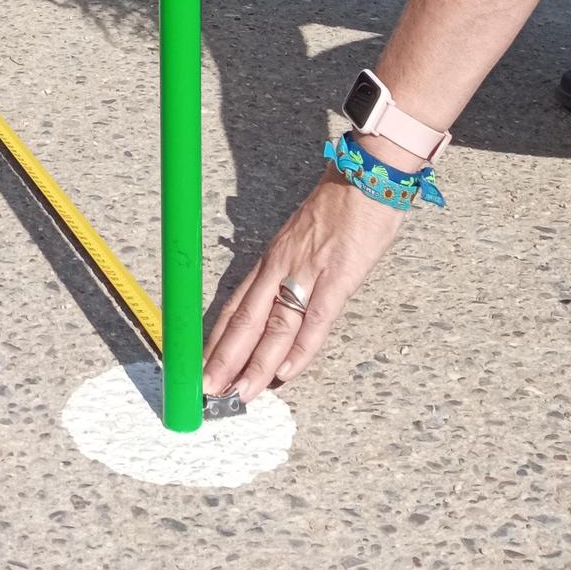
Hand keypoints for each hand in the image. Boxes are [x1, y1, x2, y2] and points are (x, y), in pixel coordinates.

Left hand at [202, 172, 405, 401]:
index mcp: (272, 259)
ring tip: (239, 395)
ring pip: (275, 325)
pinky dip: (302, 347)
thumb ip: (289, 268)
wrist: (366, 174)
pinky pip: (317, 318)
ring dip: (256, 363)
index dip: (219, 340)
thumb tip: (281, 302)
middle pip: (247, 321)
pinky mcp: (339, 276)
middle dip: (226, 360)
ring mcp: (308, 272)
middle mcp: (281, 267)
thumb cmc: (338, 205)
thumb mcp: (301, 237)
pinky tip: (287, 371)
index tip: (204, 368)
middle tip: (208, 393)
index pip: (237, 307)